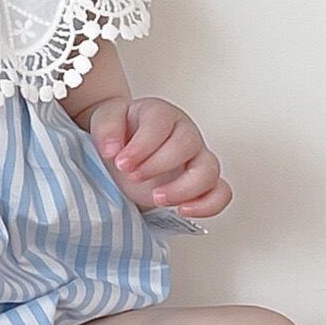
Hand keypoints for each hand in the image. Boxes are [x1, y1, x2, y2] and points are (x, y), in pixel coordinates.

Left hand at [86, 95, 230, 218]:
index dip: (141, 145)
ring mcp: (197, 157)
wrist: (126, 149)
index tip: (120, 162)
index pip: (160, 123)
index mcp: (161, 114)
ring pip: (209, 170)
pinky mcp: (202, 182)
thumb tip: (112, 149)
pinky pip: (221, 193)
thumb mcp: (105, 121)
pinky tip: (182, 210)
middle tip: (132, 176)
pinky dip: (208, 205)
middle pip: (186, 144)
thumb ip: (106, 129)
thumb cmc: (121, 132)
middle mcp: (184, 133)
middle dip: (157, 165)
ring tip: (156, 198)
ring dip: (183, 188)